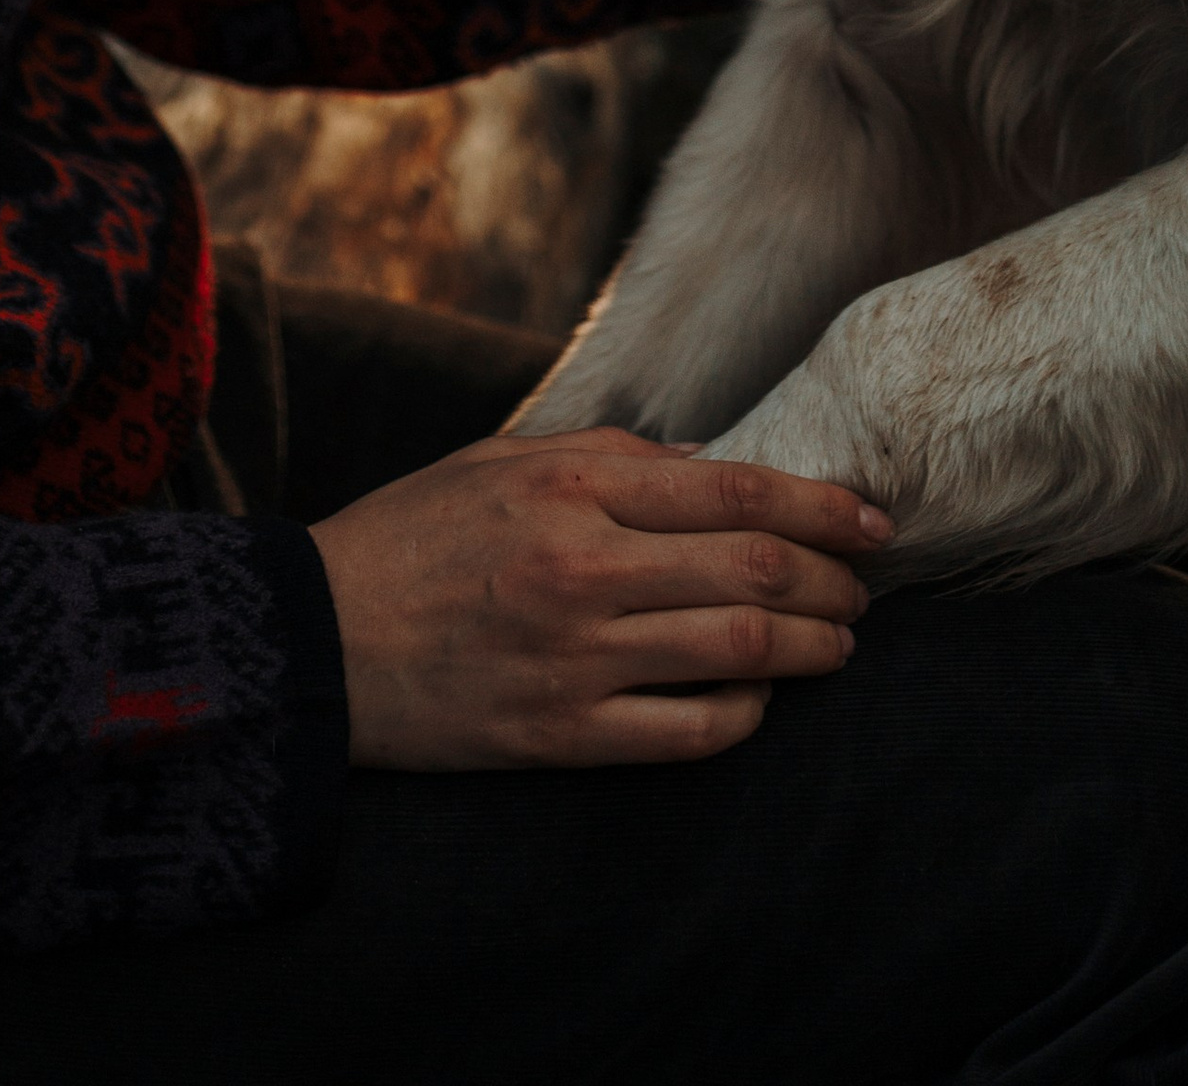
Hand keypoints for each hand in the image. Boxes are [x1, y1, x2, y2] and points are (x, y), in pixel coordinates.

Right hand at [309, 429, 888, 770]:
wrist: (317, 639)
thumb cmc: (410, 535)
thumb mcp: (498, 460)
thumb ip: (606, 454)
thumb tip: (707, 464)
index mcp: (570, 490)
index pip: (734, 491)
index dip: (821, 507)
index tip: (870, 521)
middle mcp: (584, 568)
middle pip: (757, 570)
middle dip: (835, 581)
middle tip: (865, 588)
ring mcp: (578, 658)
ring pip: (740, 650)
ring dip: (811, 649)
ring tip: (838, 646)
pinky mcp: (563, 734)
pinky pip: (691, 732)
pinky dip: (746, 713)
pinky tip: (759, 697)